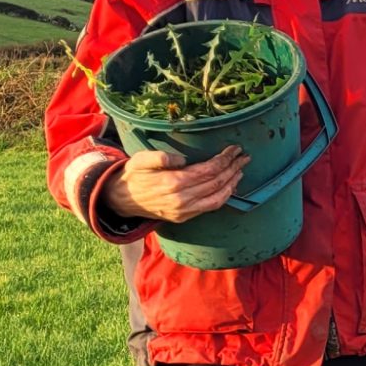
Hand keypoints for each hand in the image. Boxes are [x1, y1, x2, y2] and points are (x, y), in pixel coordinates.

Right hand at [104, 147, 247, 223]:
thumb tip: (180, 159)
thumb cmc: (133, 175)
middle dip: (232, 168)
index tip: (234, 149)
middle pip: (216, 182)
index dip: (224, 159)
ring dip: (232, 183)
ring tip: (241, 170)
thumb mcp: (140, 160)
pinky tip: (230, 186)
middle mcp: (182, 199)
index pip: (208, 170)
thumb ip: (159, 157)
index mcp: (173, 182)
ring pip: (217, 197)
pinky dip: (224, 196)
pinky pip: (210, 207)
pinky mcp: (184, 216)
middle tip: (244, 156)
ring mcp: (184, 210)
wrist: (121, 199)